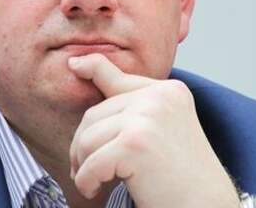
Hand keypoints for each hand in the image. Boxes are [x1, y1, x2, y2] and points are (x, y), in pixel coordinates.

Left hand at [68, 54, 238, 207]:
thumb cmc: (181, 177)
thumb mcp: (159, 129)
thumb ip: (130, 104)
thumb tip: (82, 68)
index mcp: (168, 91)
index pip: (117, 75)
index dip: (91, 66)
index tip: (74, 64)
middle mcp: (159, 97)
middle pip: (94, 114)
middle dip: (82, 145)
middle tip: (84, 170)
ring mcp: (147, 117)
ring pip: (87, 138)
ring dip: (82, 165)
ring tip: (93, 182)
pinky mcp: (135, 143)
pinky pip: (91, 163)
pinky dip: (86, 181)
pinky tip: (94, 190)